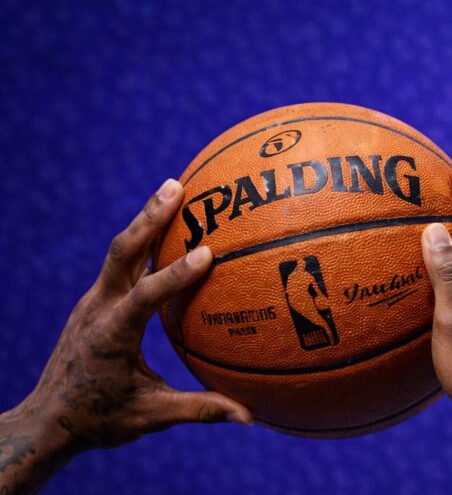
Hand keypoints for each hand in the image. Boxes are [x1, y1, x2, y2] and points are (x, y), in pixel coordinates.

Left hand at [0, 179, 251, 493]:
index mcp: (111, 335)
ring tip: (175, 188)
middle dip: (150, 217)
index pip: (143, 297)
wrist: (48, 420)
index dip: (174, 274)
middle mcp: (97, 309)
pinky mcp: (96, 300)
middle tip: (177, 186)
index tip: (207, 252)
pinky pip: (121, 262)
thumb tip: (249, 416)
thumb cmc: (100, 420)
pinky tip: (167, 226)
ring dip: (146, 220)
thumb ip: (199, 410)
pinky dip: (143, 240)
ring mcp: (93, 301)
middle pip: (122, 252)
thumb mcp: (151, 417)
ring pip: (121, 251)